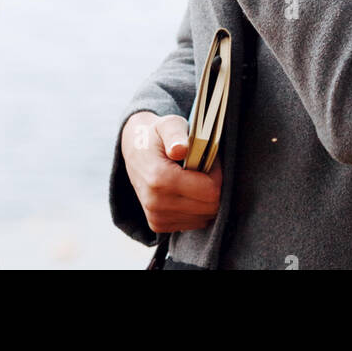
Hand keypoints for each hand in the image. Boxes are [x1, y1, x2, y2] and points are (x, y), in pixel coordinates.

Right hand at [121, 112, 222, 234]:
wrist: (135, 151)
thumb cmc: (157, 136)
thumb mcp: (167, 124)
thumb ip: (176, 134)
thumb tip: (180, 149)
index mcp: (159, 178)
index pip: (210, 190)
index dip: (216, 173)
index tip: (209, 158)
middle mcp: (156, 203)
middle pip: (210, 207)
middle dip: (213, 186)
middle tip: (204, 168)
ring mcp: (156, 217)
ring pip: (204, 217)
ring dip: (205, 198)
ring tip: (194, 178)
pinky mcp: (158, 225)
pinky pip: (193, 223)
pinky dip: (197, 208)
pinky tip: (188, 191)